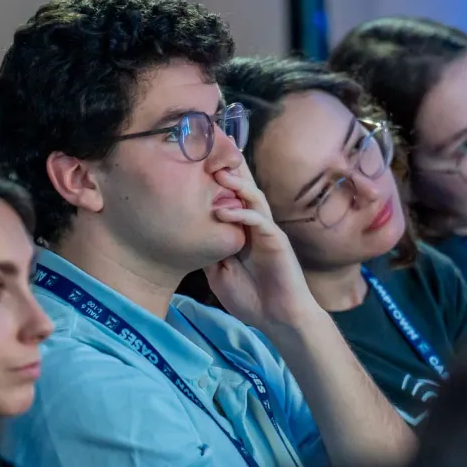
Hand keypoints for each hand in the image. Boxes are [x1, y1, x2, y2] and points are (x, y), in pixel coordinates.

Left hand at [203, 166, 319, 330]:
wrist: (278, 318)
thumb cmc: (251, 298)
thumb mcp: (218, 274)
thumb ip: (209, 253)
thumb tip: (189, 236)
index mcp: (241, 231)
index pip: (231, 199)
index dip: (220, 181)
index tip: (202, 160)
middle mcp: (255, 226)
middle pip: (245, 190)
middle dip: (232, 170)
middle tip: (217, 148)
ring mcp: (267, 231)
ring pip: (254, 199)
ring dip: (238, 185)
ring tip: (218, 175)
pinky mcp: (277, 241)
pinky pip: (260, 221)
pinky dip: (243, 214)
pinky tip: (224, 211)